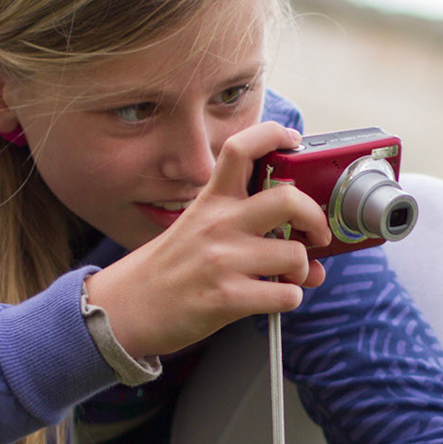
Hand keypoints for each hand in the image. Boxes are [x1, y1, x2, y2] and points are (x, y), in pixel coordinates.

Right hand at [82, 122, 331, 358]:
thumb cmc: (168, 269)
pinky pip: (285, 295)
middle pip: (287, 199)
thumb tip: (305, 248)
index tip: (293, 140)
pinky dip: (290, 299)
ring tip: (290, 277)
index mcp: (211, 201)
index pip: (241, 149)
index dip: (273, 135)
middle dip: (315, 217)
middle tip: (318, 234)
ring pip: (295, 255)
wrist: (124, 308)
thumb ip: (246, 229)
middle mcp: (219, 224)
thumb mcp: (197, 229)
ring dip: (304, 270)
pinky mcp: (226, 298)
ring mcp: (223, 261)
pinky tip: (275, 298)